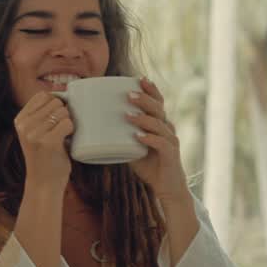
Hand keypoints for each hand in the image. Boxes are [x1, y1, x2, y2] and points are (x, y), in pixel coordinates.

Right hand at [14, 92, 73, 189]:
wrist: (43, 184)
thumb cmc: (45, 157)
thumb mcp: (35, 132)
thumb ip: (42, 115)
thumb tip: (62, 90)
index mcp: (20, 120)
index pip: (43, 96)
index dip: (55, 102)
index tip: (58, 116)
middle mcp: (24, 125)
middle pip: (55, 102)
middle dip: (63, 113)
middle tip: (61, 130)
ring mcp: (34, 134)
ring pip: (62, 112)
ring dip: (68, 122)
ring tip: (63, 136)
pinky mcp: (47, 142)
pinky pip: (67, 123)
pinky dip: (71, 130)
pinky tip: (66, 140)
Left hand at [126, 77, 188, 203]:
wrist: (166, 188)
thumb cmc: (149, 165)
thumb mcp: (132, 148)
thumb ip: (120, 138)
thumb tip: (95, 129)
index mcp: (160, 124)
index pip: (158, 103)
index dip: (151, 90)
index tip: (140, 79)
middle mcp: (167, 129)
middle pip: (158, 109)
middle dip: (145, 100)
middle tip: (129, 95)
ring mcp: (171, 142)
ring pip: (159, 125)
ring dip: (143, 119)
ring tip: (128, 115)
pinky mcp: (171, 155)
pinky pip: (161, 144)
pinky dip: (150, 139)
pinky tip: (139, 136)